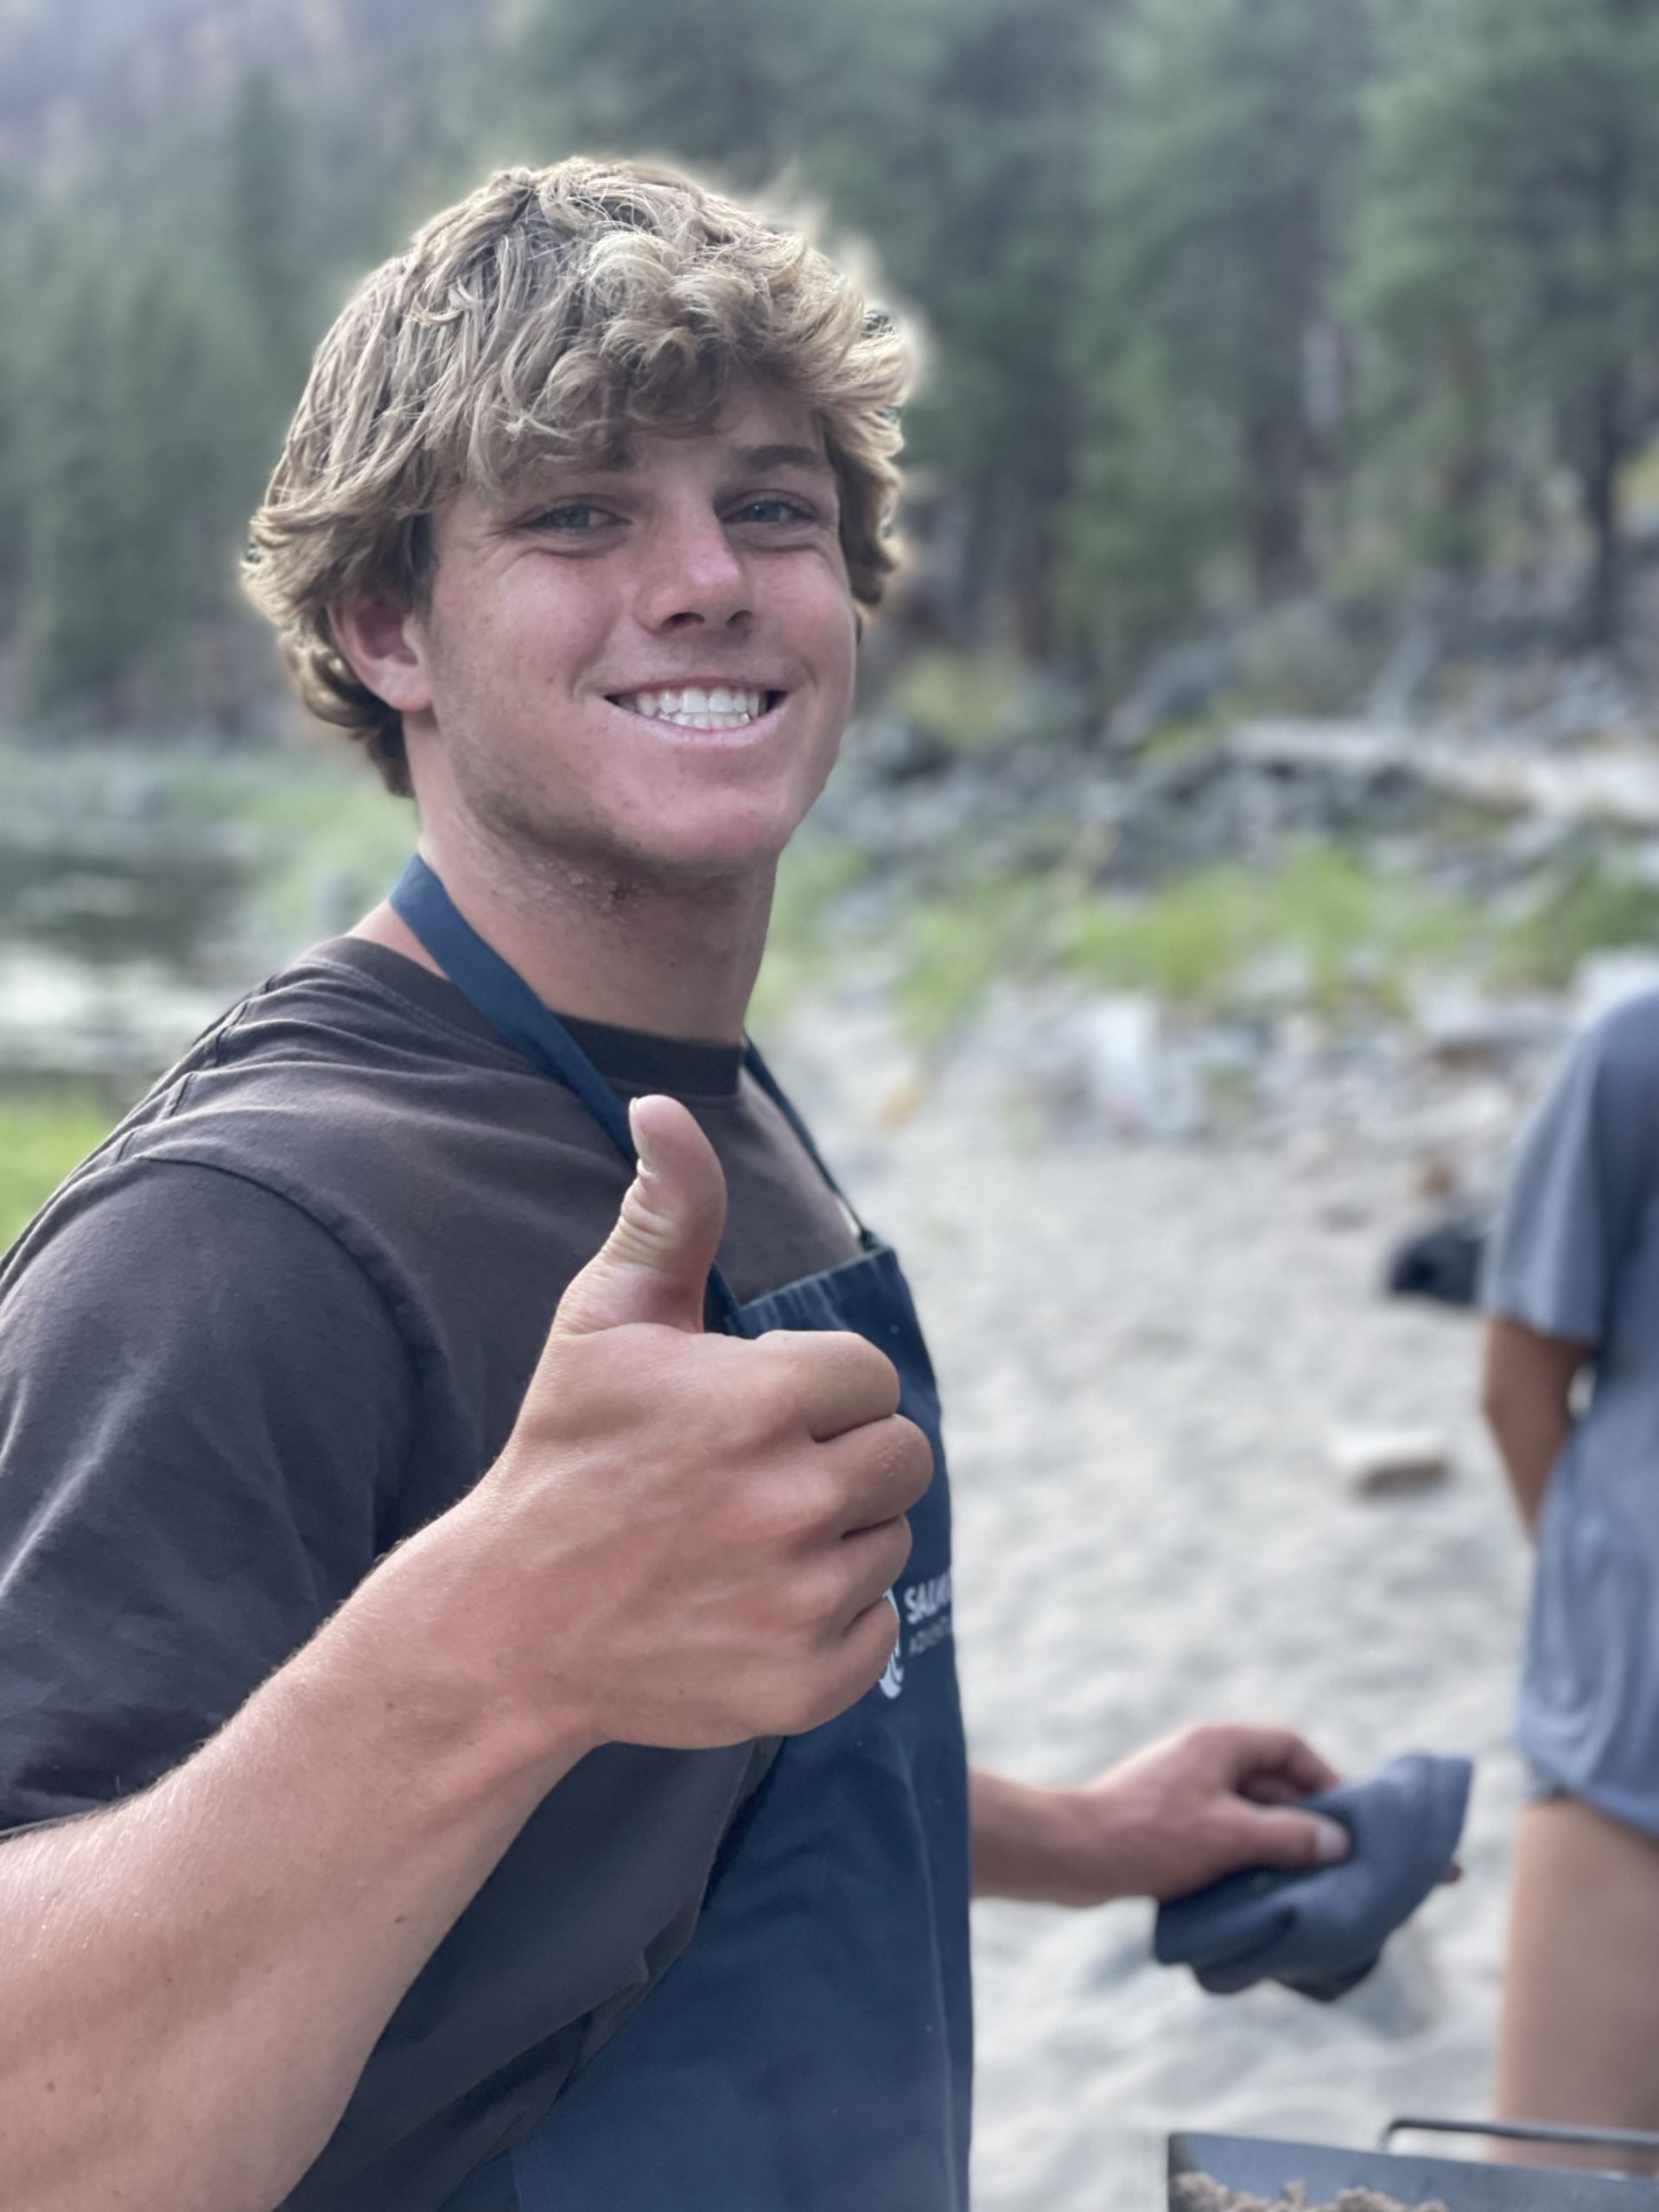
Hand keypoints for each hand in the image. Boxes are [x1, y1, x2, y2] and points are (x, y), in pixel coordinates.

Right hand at [450, 1094, 930, 1755]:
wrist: (506, 1624)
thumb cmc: (566, 1454)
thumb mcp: (606, 1320)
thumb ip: (666, 1210)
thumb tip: (664, 1104)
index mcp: (760, 1400)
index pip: (870, 1377)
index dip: (814, 1390)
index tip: (748, 1414)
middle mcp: (791, 1499)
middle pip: (902, 1456)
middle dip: (841, 1456)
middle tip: (753, 1478)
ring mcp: (799, 1599)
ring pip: (889, 1541)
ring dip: (835, 1536)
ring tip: (742, 1541)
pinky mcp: (803, 1683)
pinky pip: (876, 1629)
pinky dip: (831, 1622)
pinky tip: (751, 1605)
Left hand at [971, 1724, 1346, 1906]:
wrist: (1071, 1855)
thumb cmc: (1150, 1838)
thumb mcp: (1229, 1836)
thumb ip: (1288, 1837)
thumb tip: (1338, 1842)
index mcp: (1217, 1745)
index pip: (1288, 1746)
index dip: (1323, 1778)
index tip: (1348, 1818)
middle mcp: (1201, 1758)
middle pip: (1269, 1780)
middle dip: (1301, 1818)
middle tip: (1331, 1861)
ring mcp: (1181, 1788)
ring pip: (1245, 1811)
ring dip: (1272, 1842)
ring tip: (1300, 1882)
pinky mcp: (1164, 1820)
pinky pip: (1219, 1831)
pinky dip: (1241, 1855)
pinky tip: (1255, 1890)